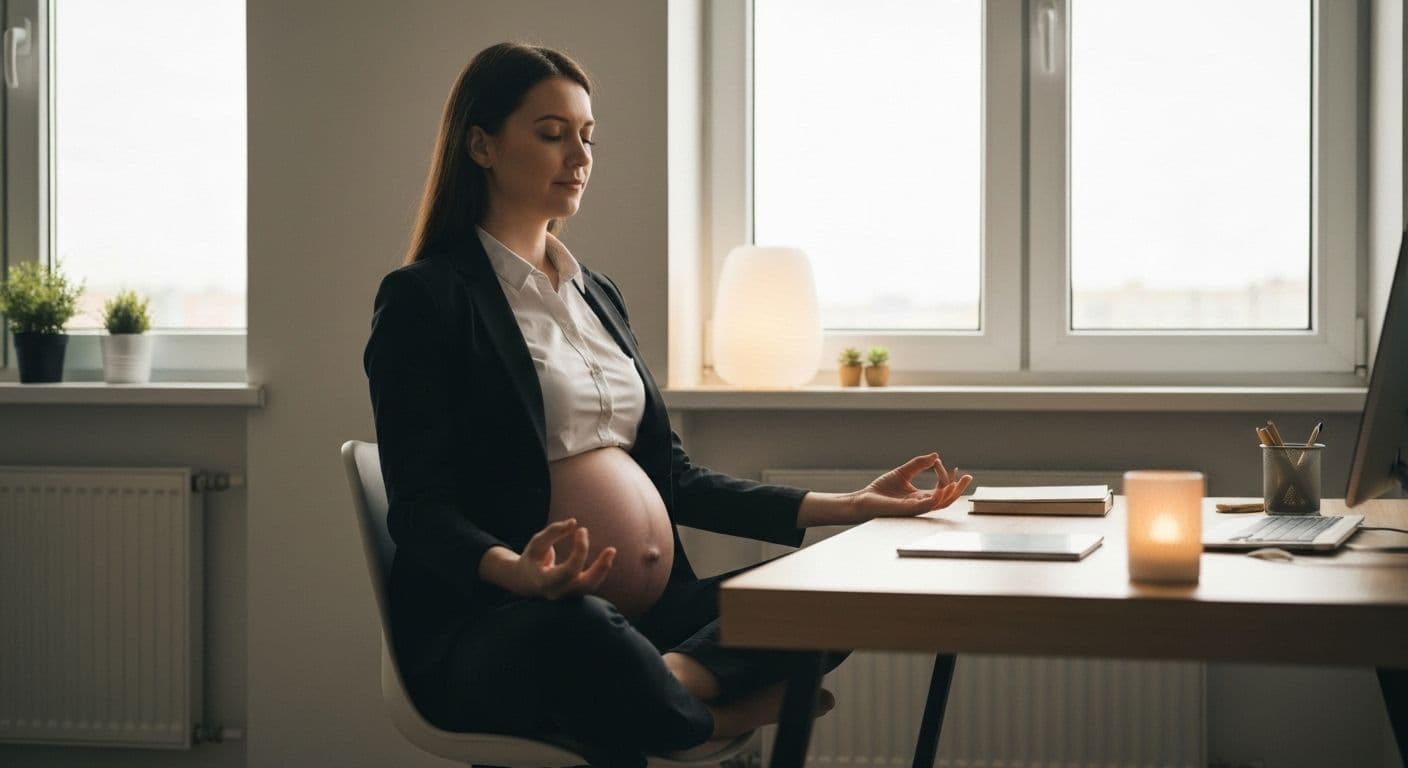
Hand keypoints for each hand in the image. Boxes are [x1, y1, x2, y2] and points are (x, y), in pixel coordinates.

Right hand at [511, 518, 615, 599]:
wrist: (524, 581)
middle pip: (584, 585)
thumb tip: (573, 522)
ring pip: (590, 587)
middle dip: (600, 568)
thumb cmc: (531, 559)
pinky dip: (599, 571)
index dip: (580, 549)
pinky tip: (605, 558)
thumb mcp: (536, 544)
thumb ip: (553, 532)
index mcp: (544, 582)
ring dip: (603, 570)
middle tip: (612, 550)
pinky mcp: (573, 594)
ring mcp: (566, 596)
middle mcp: (557, 593)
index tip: (581, 530)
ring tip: (611, 551)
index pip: (569, 570)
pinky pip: (590, 584)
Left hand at [852, 453, 972, 520]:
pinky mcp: (906, 510)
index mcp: (921, 496)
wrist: (864, 499)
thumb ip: (918, 464)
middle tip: (968, 477)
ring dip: (949, 494)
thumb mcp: (903, 472)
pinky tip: (940, 491)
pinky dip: (934, 500)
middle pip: (946, 500)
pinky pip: (924, 507)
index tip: (942, 463)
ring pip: (939, 505)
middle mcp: (921, 504)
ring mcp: (915, 508)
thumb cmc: (882, 490)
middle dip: (959, 490)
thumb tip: (935, 455)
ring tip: (956, 483)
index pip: (941, 489)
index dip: (946, 477)